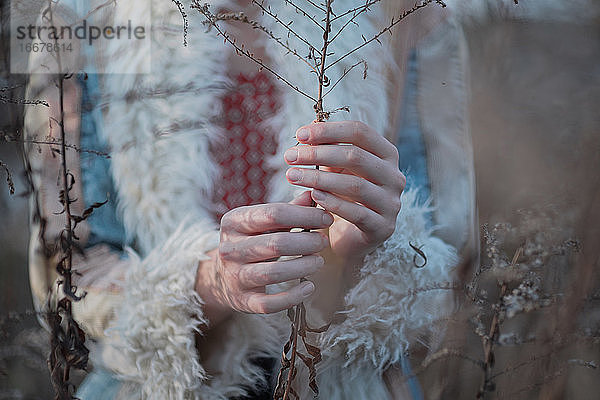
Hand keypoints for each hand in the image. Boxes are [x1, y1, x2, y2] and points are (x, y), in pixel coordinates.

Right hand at [195, 196, 333, 318]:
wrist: (223, 276)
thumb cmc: (252, 242)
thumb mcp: (264, 222)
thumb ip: (289, 209)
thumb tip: (314, 193)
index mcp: (234, 221)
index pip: (274, 213)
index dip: (305, 215)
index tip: (326, 219)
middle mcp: (230, 248)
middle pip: (276, 243)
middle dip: (307, 242)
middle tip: (323, 242)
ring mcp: (235, 276)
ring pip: (273, 273)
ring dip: (303, 267)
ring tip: (318, 261)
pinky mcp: (243, 301)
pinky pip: (270, 303)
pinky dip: (293, 297)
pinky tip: (309, 287)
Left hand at [284, 121, 405, 265]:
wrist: (351, 238)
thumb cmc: (343, 196)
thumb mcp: (334, 169)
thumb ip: (326, 149)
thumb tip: (309, 126)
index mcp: (386, 154)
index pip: (361, 132)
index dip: (329, 130)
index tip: (300, 134)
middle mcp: (394, 176)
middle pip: (356, 156)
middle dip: (318, 154)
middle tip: (289, 156)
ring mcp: (391, 203)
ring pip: (355, 185)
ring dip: (319, 179)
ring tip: (292, 176)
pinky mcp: (383, 227)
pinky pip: (357, 213)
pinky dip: (333, 203)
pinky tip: (312, 196)